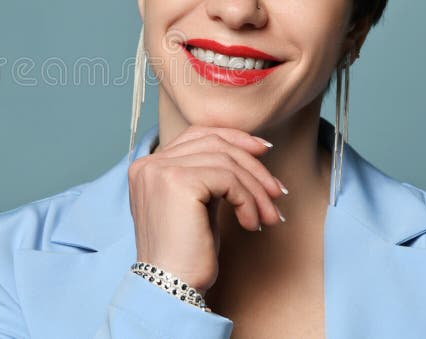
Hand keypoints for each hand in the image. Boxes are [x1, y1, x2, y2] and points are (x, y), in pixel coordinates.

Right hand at [127, 125, 286, 295]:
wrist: (170, 289)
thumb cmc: (186, 255)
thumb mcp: (198, 205)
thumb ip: (210, 176)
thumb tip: (251, 152)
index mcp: (148, 166)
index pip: (198, 135)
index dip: (234, 138)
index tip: (264, 152)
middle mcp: (149, 163)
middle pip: (215, 143)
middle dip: (253, 166)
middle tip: (277, 192)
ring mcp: (160, 170)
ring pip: (226, 161)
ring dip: (256, 189)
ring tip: (268, 216)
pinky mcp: (178, 181)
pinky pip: (228, 179)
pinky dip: (248, 201)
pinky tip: (251, 224)